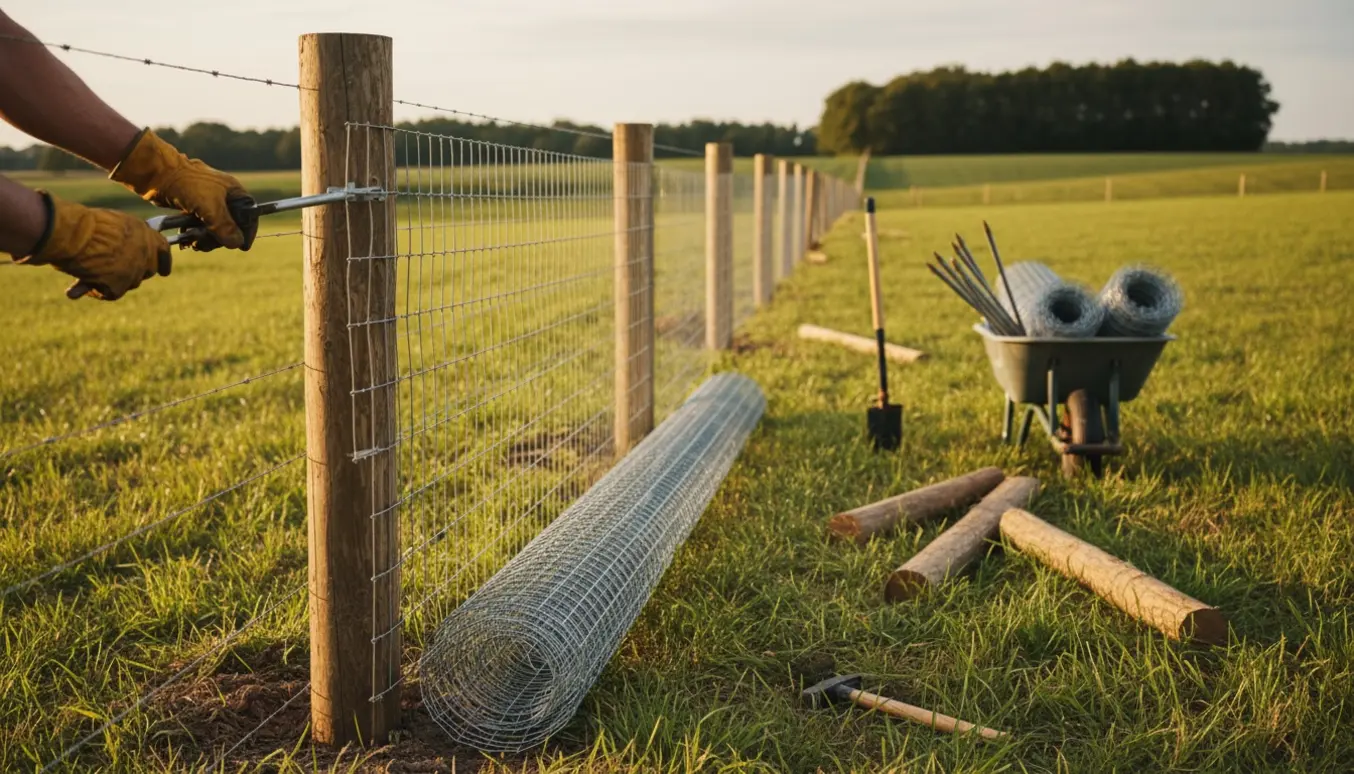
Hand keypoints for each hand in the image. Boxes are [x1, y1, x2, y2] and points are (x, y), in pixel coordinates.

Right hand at [16, 192, 170, 300]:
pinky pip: (110, 293)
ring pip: (130, 282)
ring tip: (89, 274)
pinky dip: (96, 291)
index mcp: (145, 232)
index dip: (163, 261)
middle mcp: (145, 253)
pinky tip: (77, 289)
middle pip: (147, 270)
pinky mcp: (119, 285)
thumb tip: (121, 248)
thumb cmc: (86, 223)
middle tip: (120, 271)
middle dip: (137, 272)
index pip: (163, 249)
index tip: (164, 272)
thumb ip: (122, 235)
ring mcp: (134, 271)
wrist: (75, 233)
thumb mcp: (112, 222)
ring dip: (114, 280)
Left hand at [110, 128, 256, 251]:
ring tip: (194, 243)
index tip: (242, 247)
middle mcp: (223, 197)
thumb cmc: (188, 185)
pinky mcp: (193, 208)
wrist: (157, 174)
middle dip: (220, 239)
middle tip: (207, 244)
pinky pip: (200, 227)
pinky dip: (195, 235)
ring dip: (206, 240)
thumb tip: (237, 243)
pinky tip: (187, 239)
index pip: (250, 214)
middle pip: (232, 226)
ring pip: (215, 229)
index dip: (247, 231)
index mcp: (234, 192)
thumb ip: (226, 227)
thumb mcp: (211, 207)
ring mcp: (208, 203)